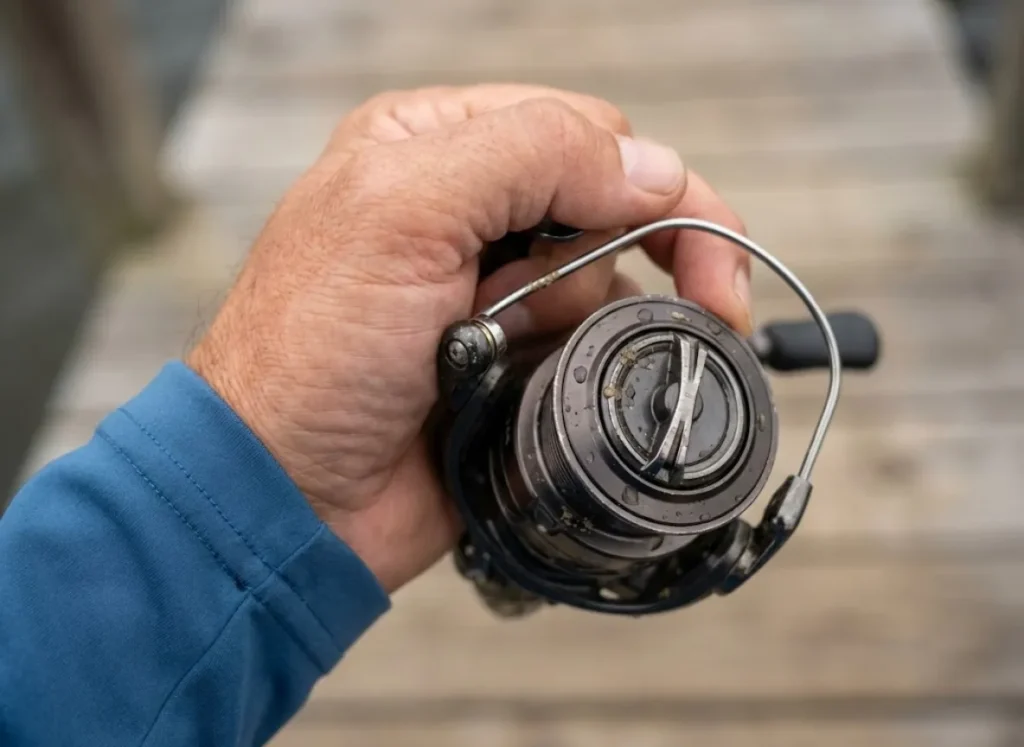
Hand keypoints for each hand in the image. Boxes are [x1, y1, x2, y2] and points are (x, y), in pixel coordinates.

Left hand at [187, 84, 751, 592]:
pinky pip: (592, 346)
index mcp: (433, 147)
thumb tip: (654, 170)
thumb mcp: (401, 214)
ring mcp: (492, 290)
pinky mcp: (513, 360)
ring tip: (509, 349)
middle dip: (645, 247)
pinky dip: (587, 365)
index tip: (688, 243)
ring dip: (585, 317)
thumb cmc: (311, 356)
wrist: (290, 497)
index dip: (646, 181)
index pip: (582, 129)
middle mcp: (466, 210)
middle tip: (704, 298)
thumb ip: (530, 156)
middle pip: (609, 201)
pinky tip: (533, 386)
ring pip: (609, 278)